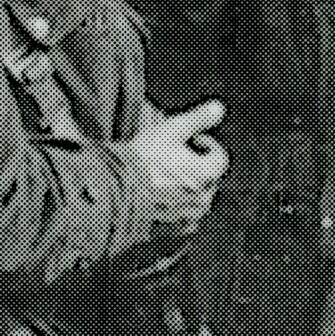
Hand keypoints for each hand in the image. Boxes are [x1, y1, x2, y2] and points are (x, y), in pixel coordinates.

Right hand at [121, 99, 226, 230]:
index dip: (205, 143)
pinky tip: (160, 195)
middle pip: (209, 177)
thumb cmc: (142, 160)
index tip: (188, 139)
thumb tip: (219, 108)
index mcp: (206, 174)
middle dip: (196, 164)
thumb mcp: (171, 129)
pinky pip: (185, 215)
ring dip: (187, 184)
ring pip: (198, 196)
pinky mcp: (174, 228)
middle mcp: (203, 198)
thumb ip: (198, 118)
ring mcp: (189, 215)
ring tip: (163, 174)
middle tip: (172, 155)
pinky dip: (178, 205)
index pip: (220, 156)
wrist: (114, 190)